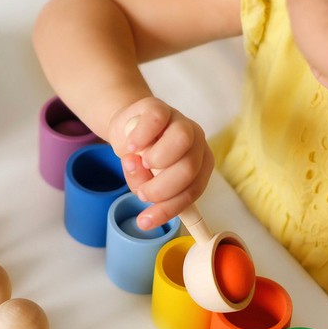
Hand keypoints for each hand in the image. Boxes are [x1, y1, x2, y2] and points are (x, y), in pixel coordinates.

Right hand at [107, 97, 212, 231]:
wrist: (128, 127)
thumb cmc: (142, 158)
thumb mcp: (143, 179)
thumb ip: (143, 184)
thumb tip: (139, 183)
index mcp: (199, 165)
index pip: (192, 191)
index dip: (168, 209)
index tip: (145, 221)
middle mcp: (197, 143)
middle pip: (189, 168)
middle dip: (161, 188)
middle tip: (141, 192)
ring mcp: (181, 122)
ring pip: (182, 140)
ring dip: (156, 160)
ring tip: (136, 164)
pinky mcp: (160, 107)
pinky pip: (156, 121)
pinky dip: (140, 138)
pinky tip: (130, 147)